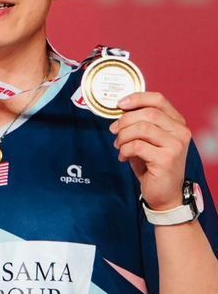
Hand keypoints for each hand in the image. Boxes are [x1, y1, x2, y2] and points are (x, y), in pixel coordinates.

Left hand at [110, 93, 190, 210]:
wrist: (164, 195)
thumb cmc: (154, 167)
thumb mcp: (148, 141)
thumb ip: (140, 125)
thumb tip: (120, 113)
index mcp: (177, 123)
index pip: (158, 99)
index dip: (137, 98)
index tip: (120, 104)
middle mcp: (180, 132)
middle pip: (148, 113)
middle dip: (125, 120)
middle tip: (113, 130)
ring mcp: (175, 145)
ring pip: (141, 128)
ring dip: (123, 136)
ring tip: (119, 146)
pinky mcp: (166, 159)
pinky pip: (137, 146)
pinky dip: (125, 150)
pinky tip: (123, 157)